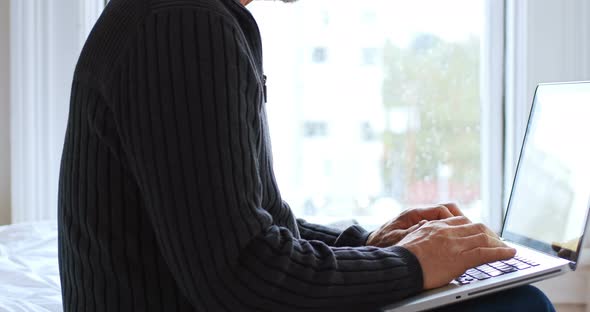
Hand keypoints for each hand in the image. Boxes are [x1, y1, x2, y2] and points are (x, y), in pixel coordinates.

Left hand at [366, 203, 464, 246]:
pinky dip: (449, 231)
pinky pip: (440, 226)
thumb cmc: (383, 244)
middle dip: (461, 220)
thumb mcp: (397, 239)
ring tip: (467, 238)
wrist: (372, 247)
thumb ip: (413, 232)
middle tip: (472, 233)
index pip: (441, 209)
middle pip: (447, 210)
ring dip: (456, 226)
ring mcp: (420, 221)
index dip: (455, 218)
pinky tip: (455, 243)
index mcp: (413, 214)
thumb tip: (426, 225)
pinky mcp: (420, 228)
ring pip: (445, 218)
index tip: (464, 229)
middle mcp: (419, 215)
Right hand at [397, 216, 515, 289]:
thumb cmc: (402, 256)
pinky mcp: (460, 259)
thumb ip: (423, 232)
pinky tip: (510, 254)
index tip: (480, 233)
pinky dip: (501, 253)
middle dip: (490, 234)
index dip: (474, 227)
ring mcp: (455, 244)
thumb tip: (426, 229)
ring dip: (498, 243)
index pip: (461, 221)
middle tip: (498, 241)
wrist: (399, 265)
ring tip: (508, 249)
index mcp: (436, 226)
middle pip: (476, 227)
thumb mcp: (412, 237)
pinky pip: (486, 253)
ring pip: (483, 238)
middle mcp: (448, 232)